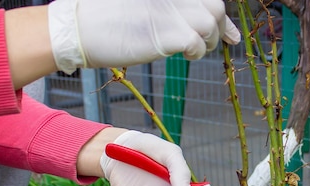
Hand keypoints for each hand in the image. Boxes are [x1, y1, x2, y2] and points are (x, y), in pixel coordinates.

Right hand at [48, 0, 240, 73]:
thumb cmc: (104, 18)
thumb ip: (169, 9)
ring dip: (208, 41)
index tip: (231, 35)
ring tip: (192, 50)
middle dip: (221, 28)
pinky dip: (196, 52)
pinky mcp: (167, 32)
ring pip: (211, 23)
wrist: (78, 28)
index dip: (223, 17)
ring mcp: (172, 10)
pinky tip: (185, 55)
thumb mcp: (143, 6)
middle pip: (215, 6)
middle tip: (216, 43)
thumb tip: (196, 24)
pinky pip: (197, 43)